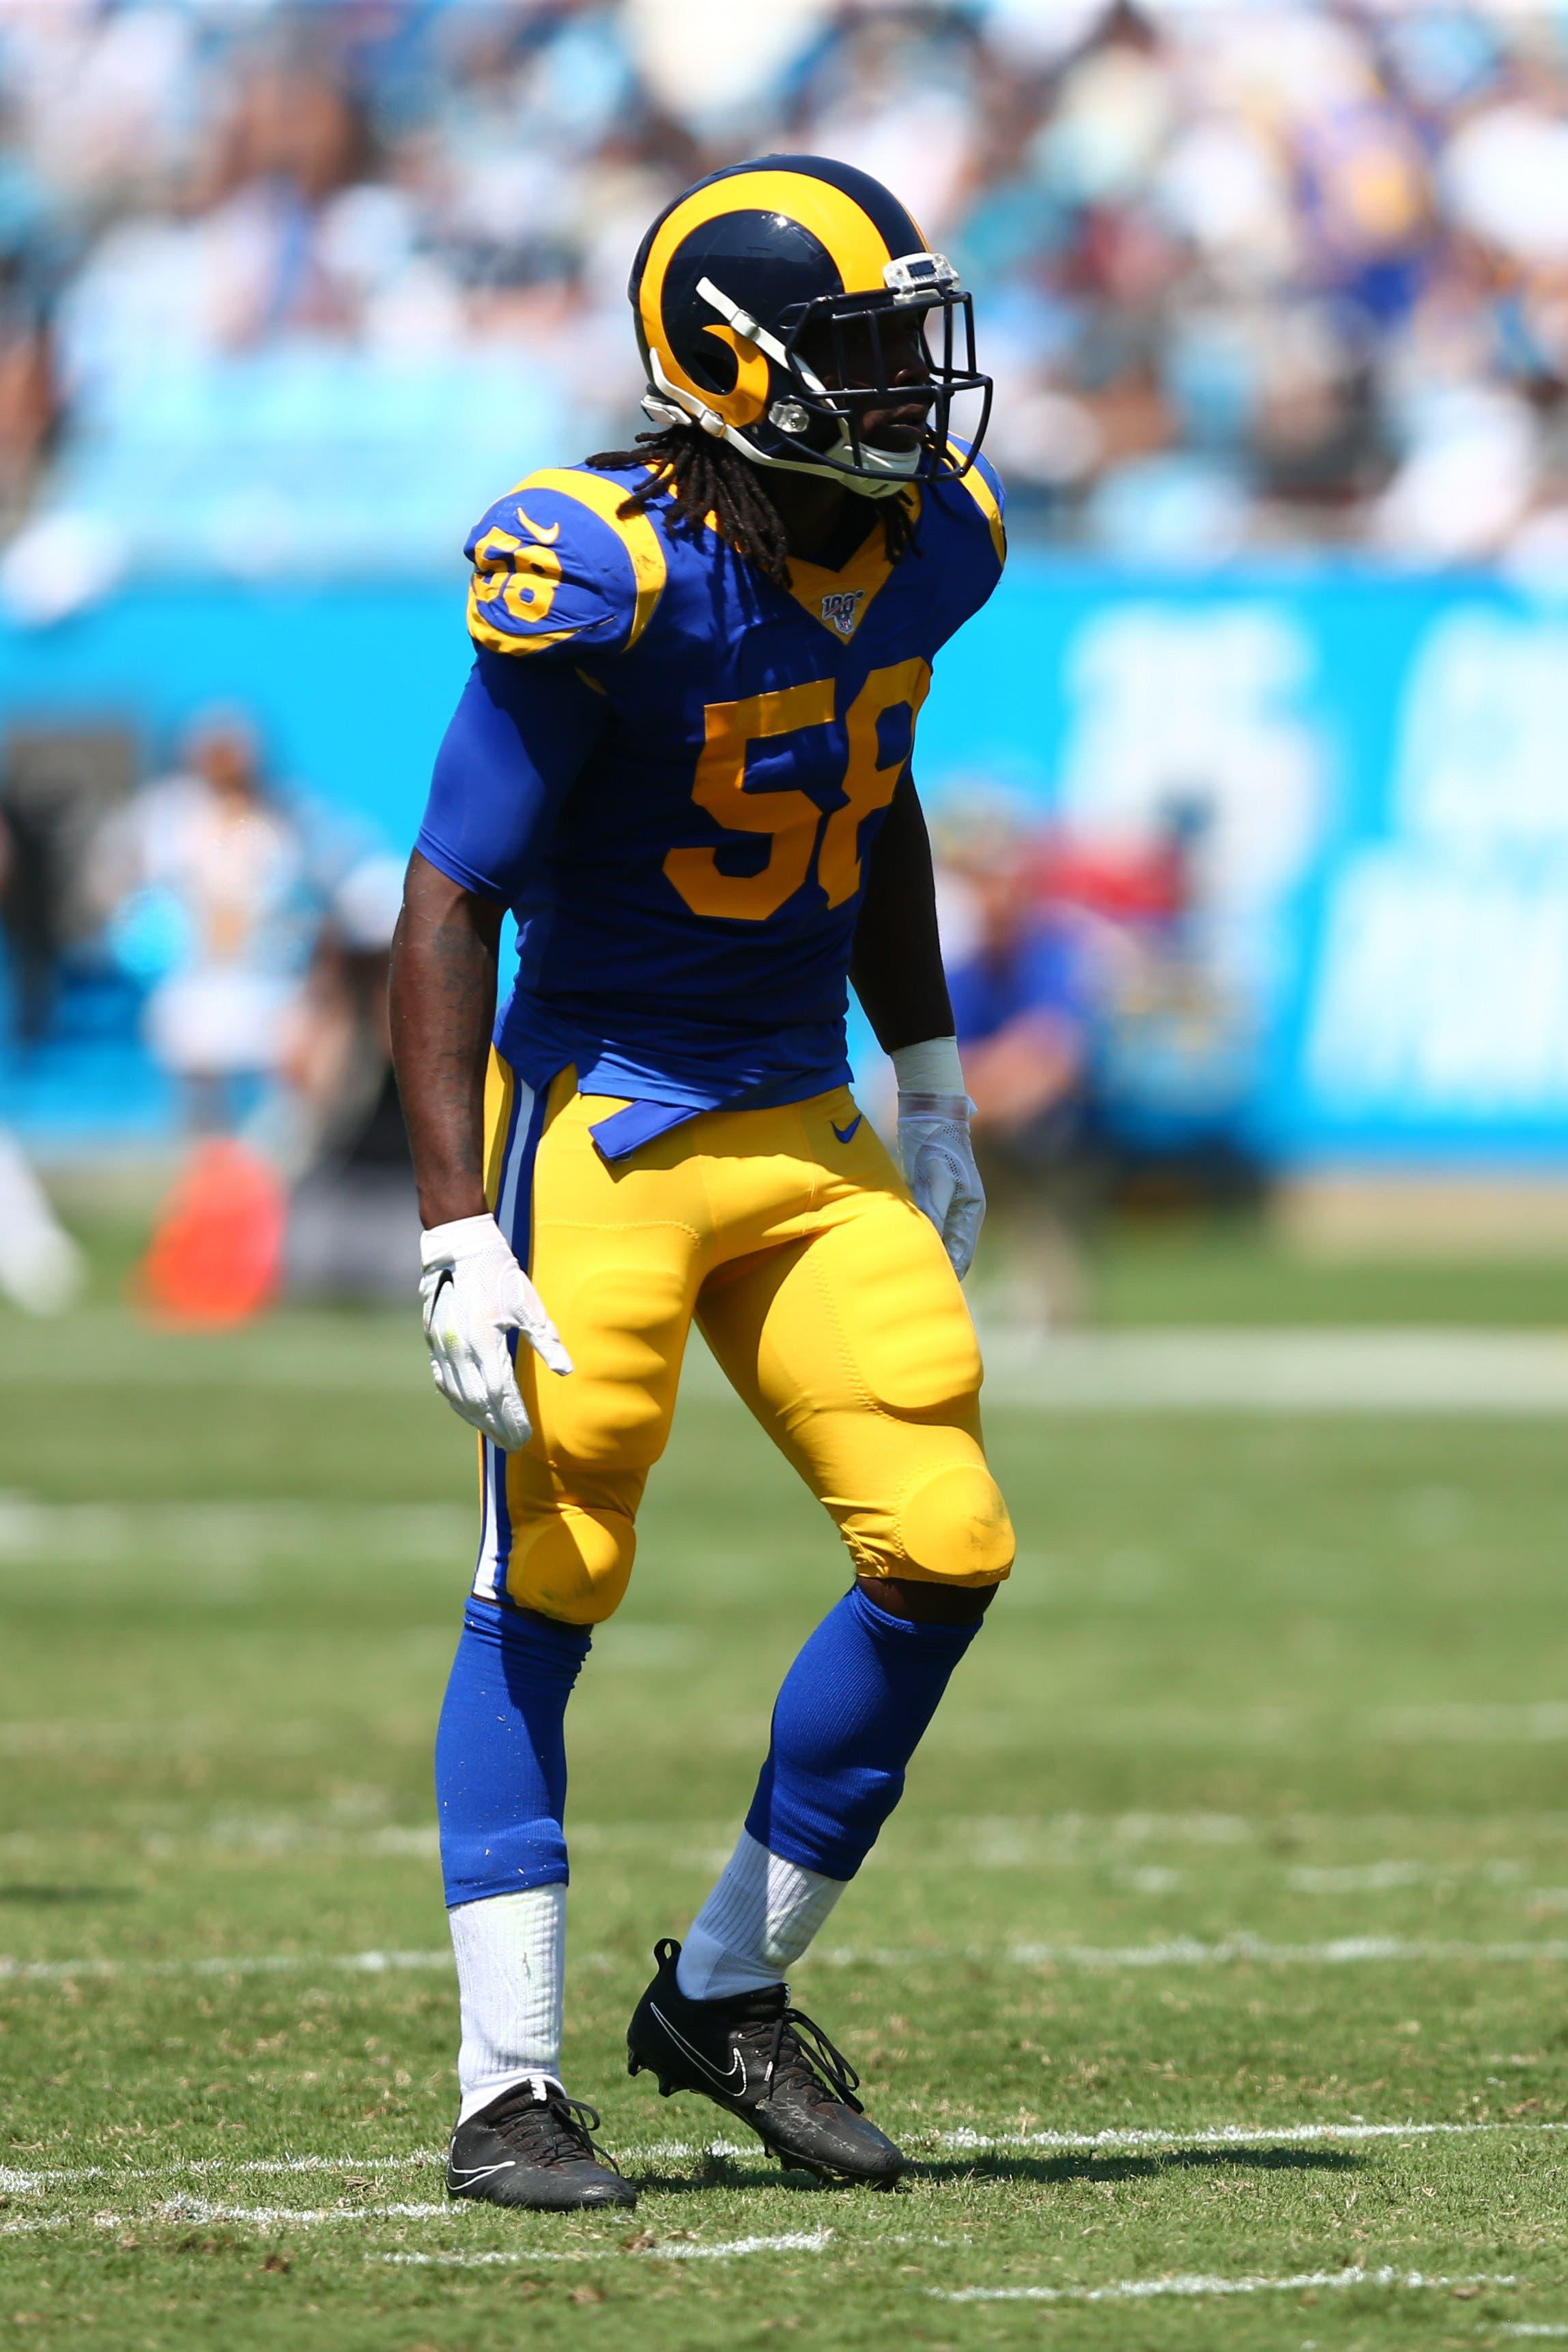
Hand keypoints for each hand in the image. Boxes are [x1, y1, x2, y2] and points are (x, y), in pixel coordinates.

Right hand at [419, 1213, 571, 1450]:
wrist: (459, 1250)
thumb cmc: (499, 1275)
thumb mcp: (528, 1304)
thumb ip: (546, 1340)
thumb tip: (566, 1371)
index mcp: (484, 1341)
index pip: (500, 1393)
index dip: (513, 1418)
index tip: (527, 1438)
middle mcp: (459, 1349)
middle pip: (478, 1402)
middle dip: (497, 1427)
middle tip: (514, 1446)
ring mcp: (442, 1347)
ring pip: (458, 1396)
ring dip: (477, 1420)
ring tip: (495, 1436)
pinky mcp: (434, 1342)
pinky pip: (444, 1382)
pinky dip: (458, 1402)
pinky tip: (470, 1412)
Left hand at [897, 1092, 984, 1279]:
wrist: (931, 1115)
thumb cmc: (937, 1146)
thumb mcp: (936, 1179)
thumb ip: (934, 1211)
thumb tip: (931, 1242)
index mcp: (970, 1212)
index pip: (962, 1256)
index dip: (949, 1277)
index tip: (933, 1294)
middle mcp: (962, 1213)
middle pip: (951, 1253)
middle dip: (938, 1271)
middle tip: (915, 1291)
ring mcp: (948, 1205)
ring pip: (939, 1241)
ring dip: (927, 1256)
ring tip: (907, 1276)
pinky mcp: (932, 1196)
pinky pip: (927, 1227)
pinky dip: (918, 1239)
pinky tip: (901, 1249)